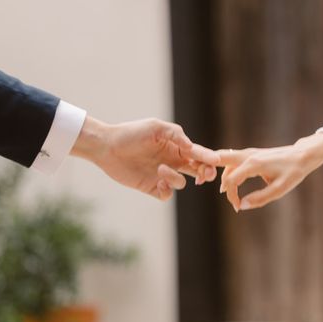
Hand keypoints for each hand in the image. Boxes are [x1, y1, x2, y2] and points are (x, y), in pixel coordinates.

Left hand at [70, 116, 219, 199]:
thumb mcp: (156, 127)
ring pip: (181, 183)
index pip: (198, 153)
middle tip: (205, 175)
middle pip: (197, 170)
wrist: (107, 146)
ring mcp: (162, 175)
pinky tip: (160, 182)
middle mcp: (172, 161)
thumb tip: (191, 147)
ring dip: (175, 177)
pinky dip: (167, 190)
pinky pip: (167, 194)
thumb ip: (176, 135)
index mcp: (176, 147)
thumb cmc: (132, 133)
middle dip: (205, 173)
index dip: (208, 157)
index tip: (215, 161)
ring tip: (160, 168)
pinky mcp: (151, 187)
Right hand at [210, 132, 322, 211]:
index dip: (231, 196)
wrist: (302, 156)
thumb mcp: (280, 189)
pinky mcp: (250, 155)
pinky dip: (223, 168)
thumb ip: (260, 199)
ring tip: (204, 180)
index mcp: (254, 164)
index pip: (231, 180)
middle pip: (220, 158)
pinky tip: (222, 181)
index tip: (238, 207)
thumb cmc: (293, 172)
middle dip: (206, 168)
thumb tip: (243, 206)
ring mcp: (249, 153)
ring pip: (224, 159)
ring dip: (215, 170)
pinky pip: (232, 160)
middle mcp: (248, 155)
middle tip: (197, 181)